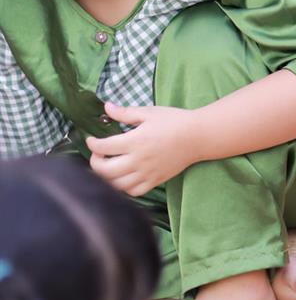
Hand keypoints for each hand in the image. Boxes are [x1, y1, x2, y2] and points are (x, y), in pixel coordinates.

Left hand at [88, 103, 205, 195]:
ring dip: (106, 177)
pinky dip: (123, 188)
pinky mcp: (155, 180)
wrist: (199, 136)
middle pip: (104, 170)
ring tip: (108, 167)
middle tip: (98, 154)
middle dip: (95, 162)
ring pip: (116, 184)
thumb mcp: (150, 112)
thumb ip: (125, 112)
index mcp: (135, 141)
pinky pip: (133, 191)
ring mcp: (147, 173)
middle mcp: (139, 160)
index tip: (92, 140)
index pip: (103, 147)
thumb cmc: (175, 121)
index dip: (92, 144)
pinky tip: (123, 178)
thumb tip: (106, 107)